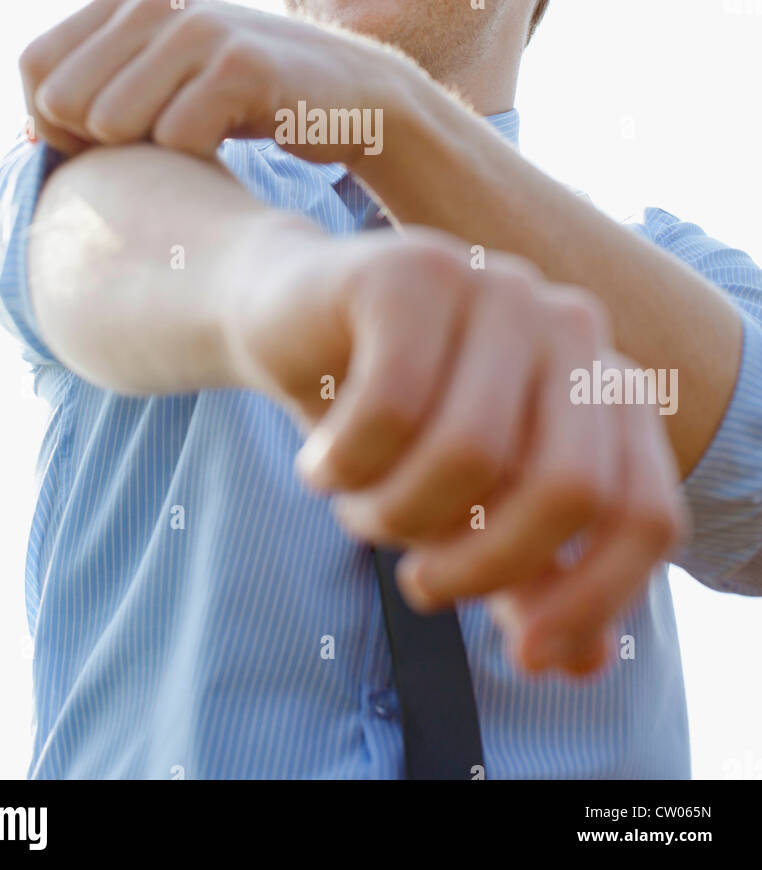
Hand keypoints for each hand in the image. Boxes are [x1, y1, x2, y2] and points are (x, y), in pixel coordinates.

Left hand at [19, 0, 403, 160]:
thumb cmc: (243, 97)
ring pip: (112, 122)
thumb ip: (97, 84)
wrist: (350, 94)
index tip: (107, 140)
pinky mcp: (242, 65)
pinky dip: (198, 158)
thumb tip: (24, 130)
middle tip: (157, 141)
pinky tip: (233, 137)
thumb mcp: (163, 72)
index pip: (34, 69)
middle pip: (63, 101)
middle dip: (98, 142)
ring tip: (196, 135)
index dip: (55, 121)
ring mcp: (198, 29)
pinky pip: (175, 138)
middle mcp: (153, 0)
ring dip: (150, 151)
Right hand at [232, 222, 688, 678]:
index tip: (520, 656)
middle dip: (479, 567)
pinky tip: (318, 463)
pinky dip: (344, 464)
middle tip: (417, 583)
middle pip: (565, 488)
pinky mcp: (415, 269)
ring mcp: (496, 285)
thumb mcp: (465, 512)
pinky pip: (390, 408)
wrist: (288, 324)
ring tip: (356, 507)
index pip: (643, 513)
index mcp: (607, 386)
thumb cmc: (388, 422)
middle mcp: (570, 326)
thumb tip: (583, 663)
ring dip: (394, 514)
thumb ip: (530, 578)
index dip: (593, 600)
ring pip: (468, 451)